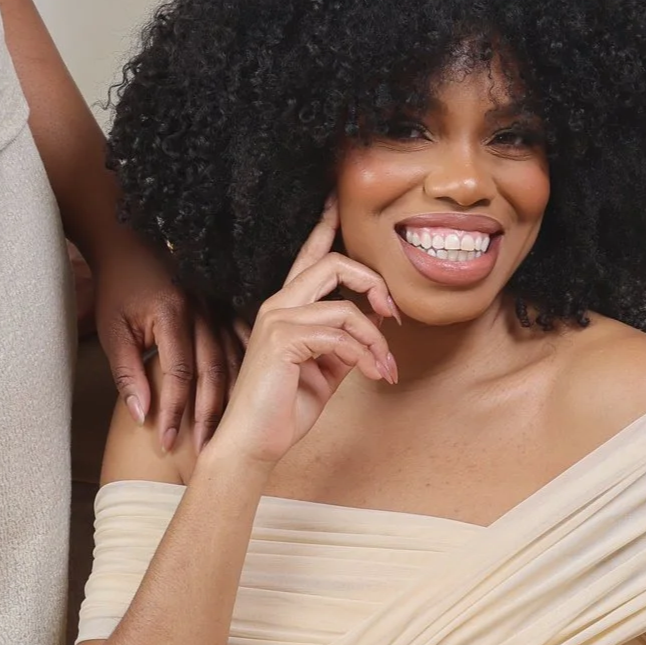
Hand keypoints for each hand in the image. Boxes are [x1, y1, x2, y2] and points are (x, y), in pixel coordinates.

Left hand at [93, 226, 232, 450]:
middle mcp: (202, 311)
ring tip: (230, 432)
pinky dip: (249, 371)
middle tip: (205, 449)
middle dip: (209, 415)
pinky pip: (245, 342)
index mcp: (172, 314)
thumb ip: (127, 374)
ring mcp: (219, 307)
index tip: (169, 441)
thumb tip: (142, 415)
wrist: (132, 243)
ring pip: (236, 359)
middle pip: (214, 371)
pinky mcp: (226, 306)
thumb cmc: (119, 287)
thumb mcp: (113, 330)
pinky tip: (252, 396)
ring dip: (233, 398)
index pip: (179, 374)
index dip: (175, 411)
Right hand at [207, 204, 398, 479]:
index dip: (324, 225)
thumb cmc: (283, 409)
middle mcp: (278, 305)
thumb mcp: (324, 371)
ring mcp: (278, 320)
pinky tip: (373, 375)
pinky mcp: (283, 340)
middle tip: (393, 314)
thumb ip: (343, 345)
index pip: (308, 256)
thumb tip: (373, 333)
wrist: (252, 444)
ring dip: (376, 341)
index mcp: (285, 307)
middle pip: (333, 263)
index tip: (336, 199)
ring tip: (385, 369)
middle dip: (373, 282)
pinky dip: (365, 357)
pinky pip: (341, 336)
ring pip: (346, 309)